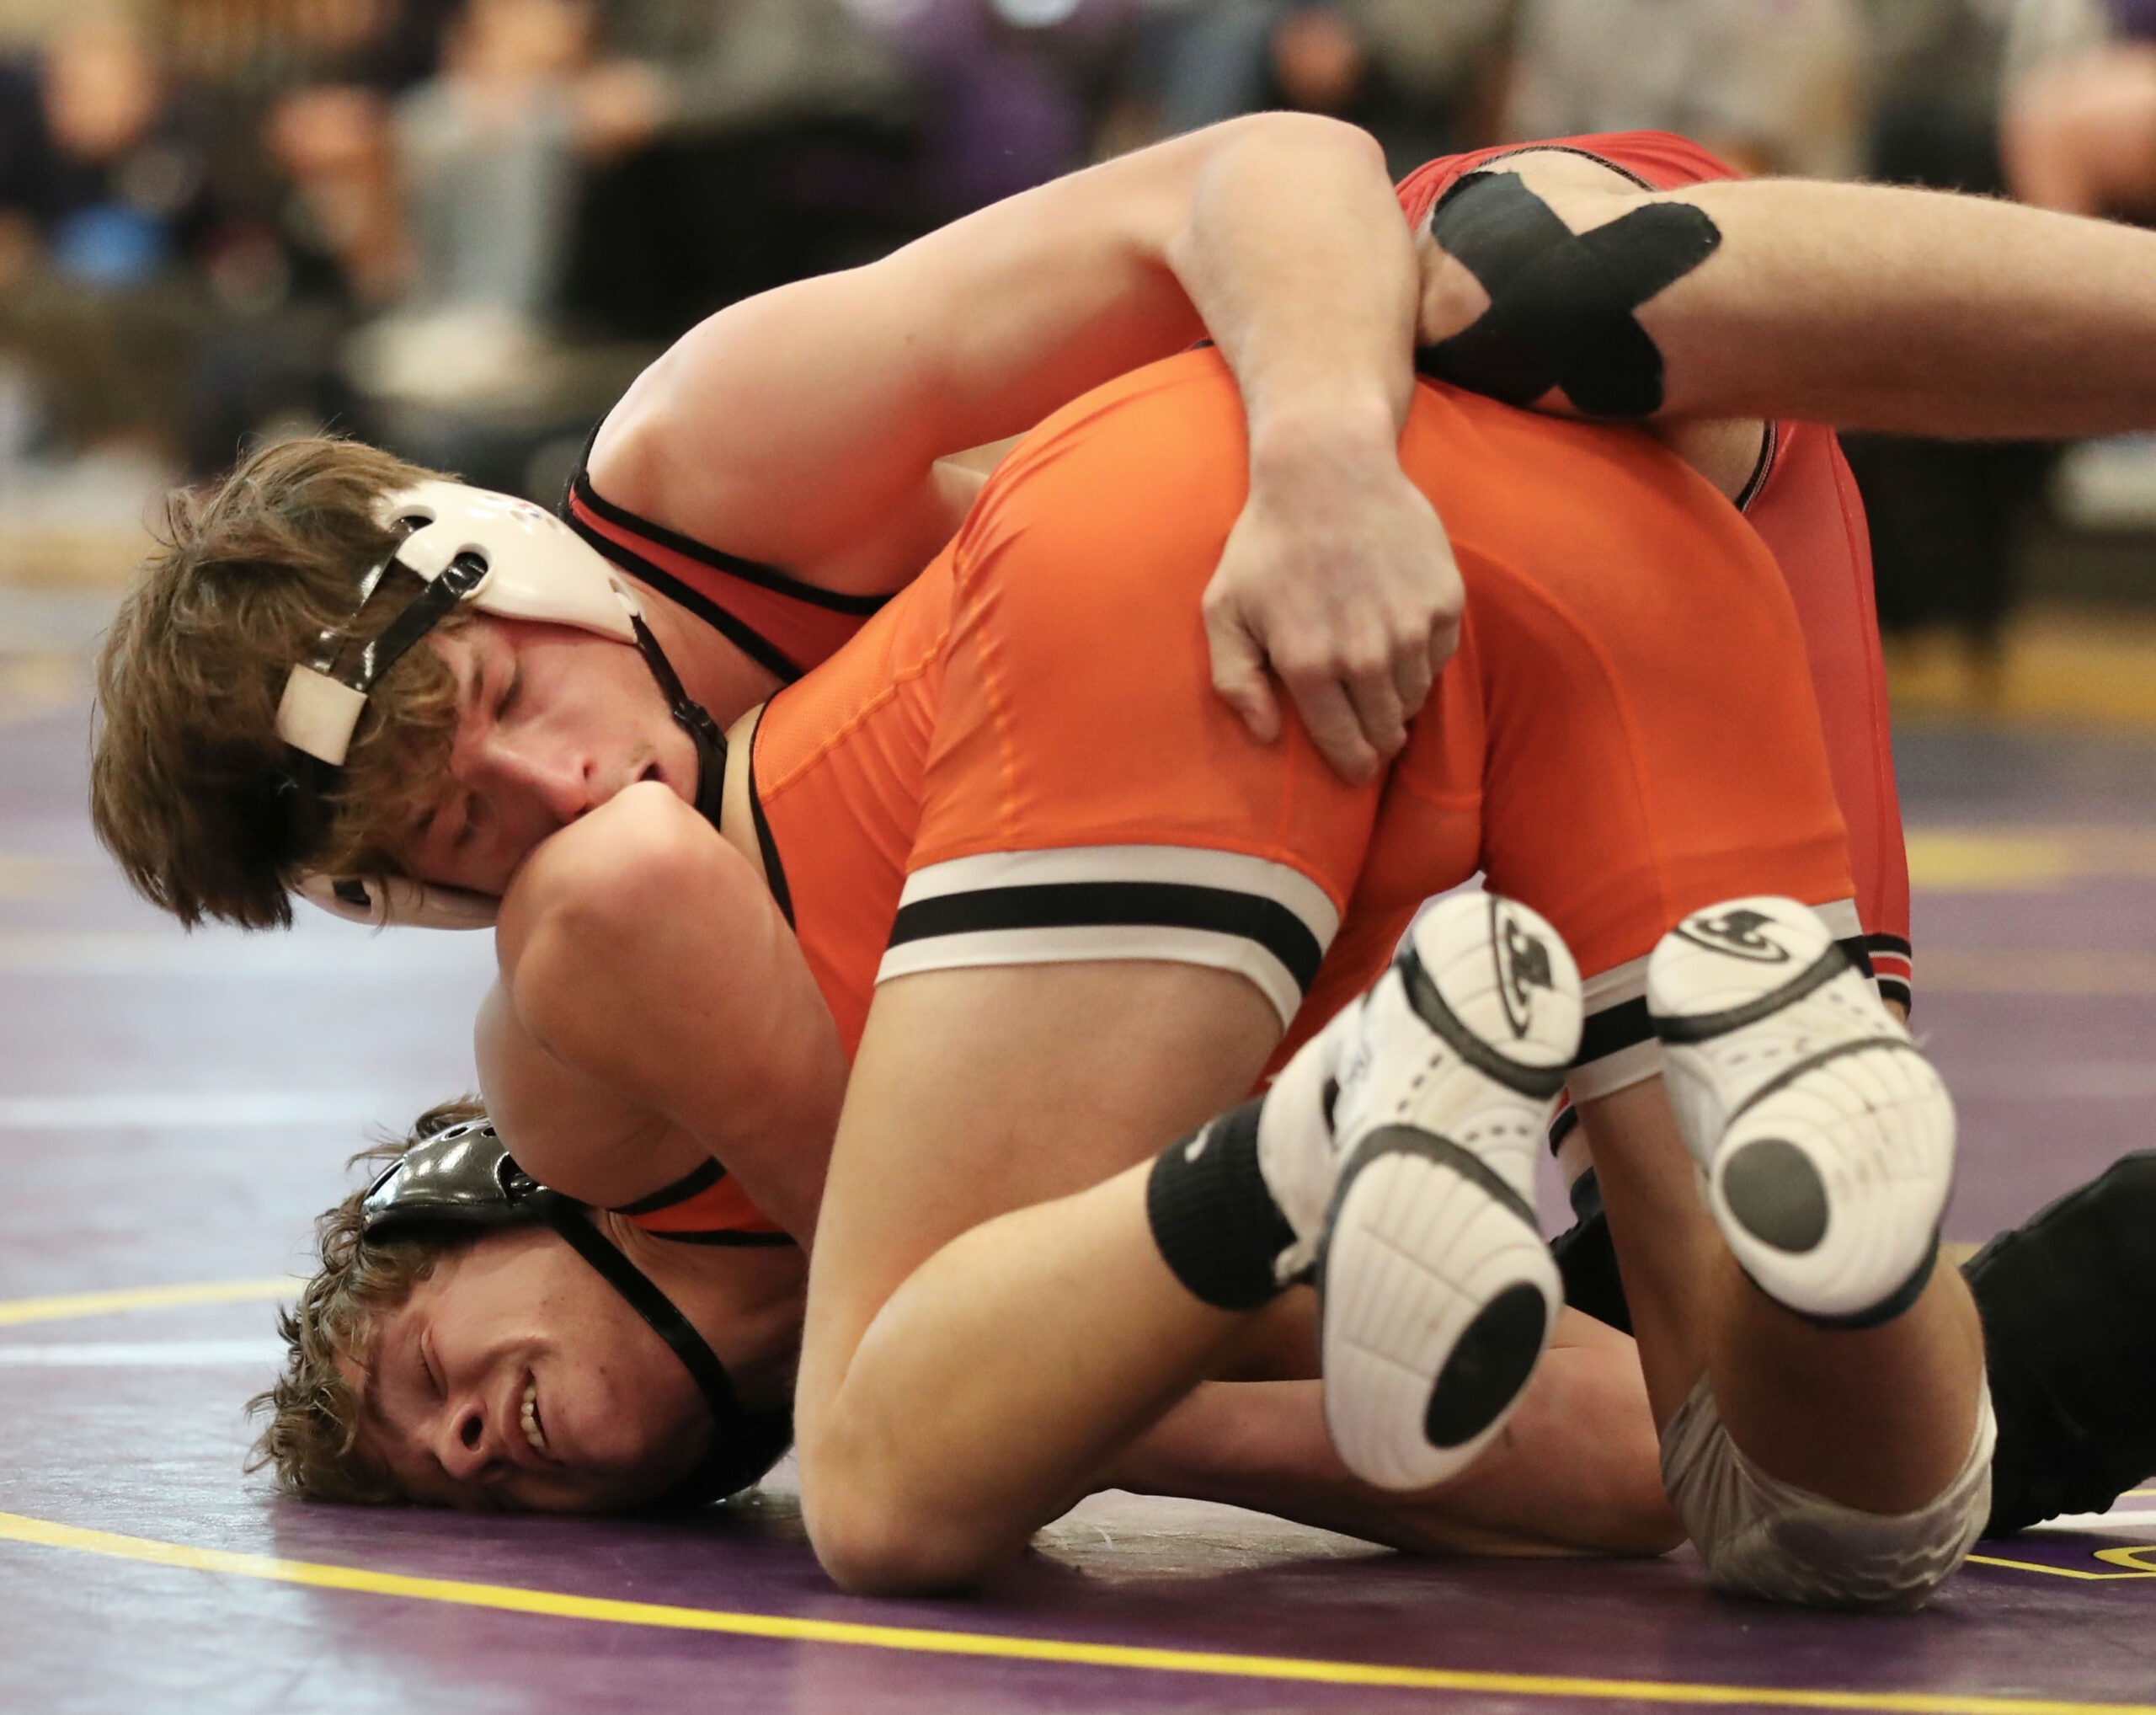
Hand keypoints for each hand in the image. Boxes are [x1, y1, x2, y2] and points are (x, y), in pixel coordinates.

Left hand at [1203, 445, 1461, 782]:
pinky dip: (1422, 660)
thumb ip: (1235, 682)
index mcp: (1310, 666)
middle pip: (1387, 731)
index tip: (1356, 770)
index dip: (1353, 766)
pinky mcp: (1445, 602)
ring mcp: (1411, 629)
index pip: (1346, 746)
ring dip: (1399, 700)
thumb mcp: (1224, 611)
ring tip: (1379, 681)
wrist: (1328, 470)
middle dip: (1377, 740)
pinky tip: (1399, 638)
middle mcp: (1366, 656)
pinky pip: (1439, 659)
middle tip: (1369, 731)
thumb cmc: (1267, 543)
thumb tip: (1264, 736)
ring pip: (1416, 699)